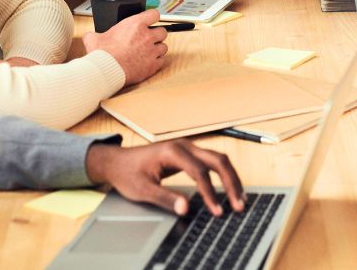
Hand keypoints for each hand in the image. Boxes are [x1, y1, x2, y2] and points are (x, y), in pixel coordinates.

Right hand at [83, 10, 167, 84]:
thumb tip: (89, 36)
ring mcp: (152, 51)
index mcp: (135, 24)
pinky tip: (149, 62)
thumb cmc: (103, 55)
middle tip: (148, 39)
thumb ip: (94, 34)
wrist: (107, 70)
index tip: (150, 21)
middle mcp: (147, 36)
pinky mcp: (153, 65)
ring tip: (148, 52)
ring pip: (164, 47)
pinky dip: (157, 62)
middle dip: (156, 35)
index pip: (154, 14)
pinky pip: (161, 61)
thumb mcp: (94, 39)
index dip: (152, 17)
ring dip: (157, 49)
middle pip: (162, 31)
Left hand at [85, 140, 244, 216]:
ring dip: (231, 178)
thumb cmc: (128, 173)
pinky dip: (223, 176)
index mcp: (172, 151)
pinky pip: (212, 162)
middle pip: (217, 160)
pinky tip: (228, 190)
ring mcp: (188, 148)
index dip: (210, 193)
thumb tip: (186, 208)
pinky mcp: (189, 154)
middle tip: (239, 204)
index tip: (217, 211)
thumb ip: (165, 198)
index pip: (199, 172)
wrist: (117, 161)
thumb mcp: (142, 190)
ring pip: (218, 159)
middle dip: (231, 182)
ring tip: (239, 199)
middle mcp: (184, 145)